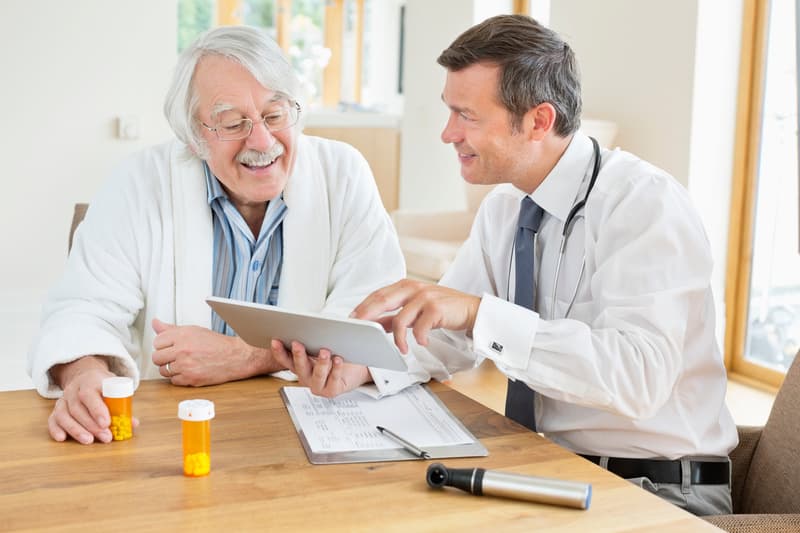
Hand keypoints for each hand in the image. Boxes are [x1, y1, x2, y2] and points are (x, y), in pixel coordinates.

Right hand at [48, 356, 138, 443]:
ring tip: (89, 440)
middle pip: (78, 408)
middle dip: (91, 425)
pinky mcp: (56, 408)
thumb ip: (123, 406)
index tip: (106, 423)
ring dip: (76, 430)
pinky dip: (55, 429)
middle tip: (105, 437)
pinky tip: (62, 438)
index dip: (97, 409)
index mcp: (91, 381)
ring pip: (64, 415)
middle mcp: (74, 389)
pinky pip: (52, 419)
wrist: (85, 375)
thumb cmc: (103, 386)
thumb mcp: (115, 389)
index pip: (90, 394)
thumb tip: (133, 424)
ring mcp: (63, 399)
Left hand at [151, 318, 282, 385]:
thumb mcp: (194, 331)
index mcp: (182, 335)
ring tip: (182, 364)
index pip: (157, 342)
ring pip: (163, 371)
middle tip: (174, 356)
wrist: (235, 357)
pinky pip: (173, 381)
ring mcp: (186, 365)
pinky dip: (179, 377)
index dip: (163, 345)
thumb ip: (171, 329)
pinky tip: (188, 371)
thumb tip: (155, 323)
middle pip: (157, 357)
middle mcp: (182, 349)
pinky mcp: (190, 379)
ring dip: (170, 368)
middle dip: (164, 358)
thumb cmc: (216, 344)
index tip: (169, 346)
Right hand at [271, 339, 370, 397]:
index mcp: (299, 364)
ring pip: (317, 375)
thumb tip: (323, 317)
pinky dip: (336, 369)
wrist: (353, 371)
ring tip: (324, 352)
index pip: (285, 358)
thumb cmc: (336, 354)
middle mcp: (306, 376)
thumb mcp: (324, 340)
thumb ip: (320, 330)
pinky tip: (338, 359)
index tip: (275, 340)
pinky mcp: (331, 390)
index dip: (278, 351)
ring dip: (320, 363)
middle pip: (299, 367)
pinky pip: (333, 380)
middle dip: (298, 355)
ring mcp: (318, 385)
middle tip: (297, 344)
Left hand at [351, 279, 481, 353]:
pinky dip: (418, 339)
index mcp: (405, 286)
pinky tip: (423, 343)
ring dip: (398, 339)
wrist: (471, 308)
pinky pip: (420, 328)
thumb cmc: (442, 309)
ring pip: (400, 319)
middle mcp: (413, 288)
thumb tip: (375, 324)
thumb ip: (396, 314)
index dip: (363, 307)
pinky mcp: (436, 309)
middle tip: (360, 333)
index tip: (352, 319)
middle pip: (382, 301)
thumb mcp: (416, 309)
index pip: (378, 295)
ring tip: (402, 349)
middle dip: (367, 317)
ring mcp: (424, 297)